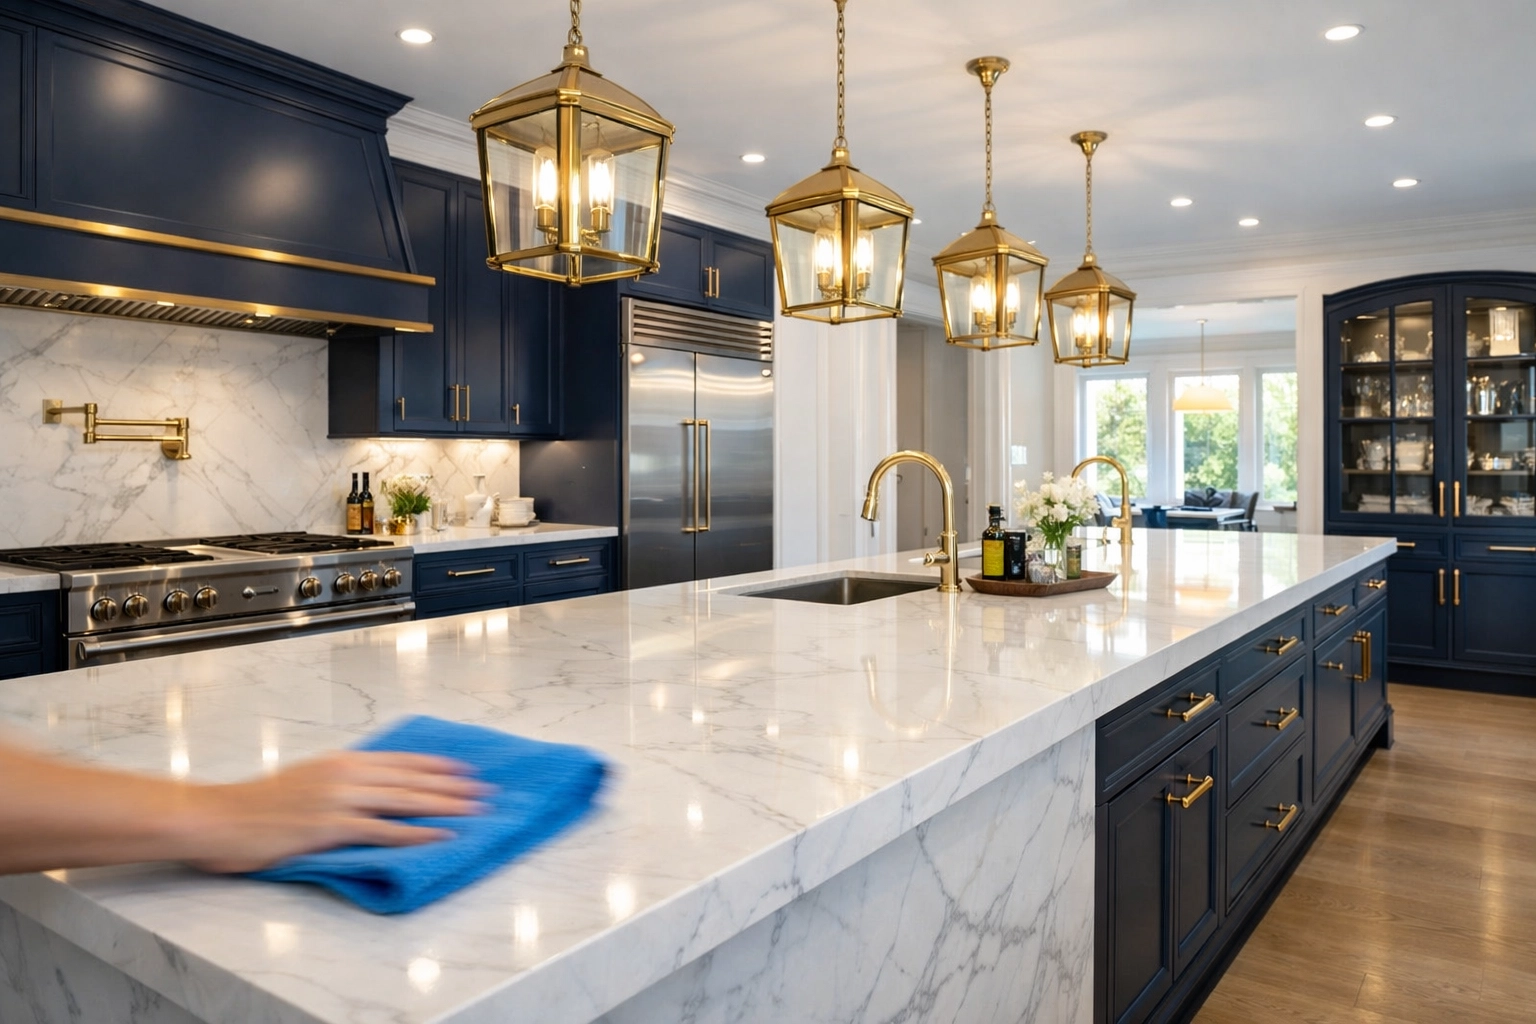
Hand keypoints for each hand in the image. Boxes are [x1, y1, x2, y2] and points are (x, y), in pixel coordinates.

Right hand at [183, 752, 489, 872]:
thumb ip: (341, 781)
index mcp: (341, 761)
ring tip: (476, 812)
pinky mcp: (330, 827)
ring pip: (405, 800)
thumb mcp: (306, 780)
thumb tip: (371, 788)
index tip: (467, 770)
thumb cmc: (257, 805)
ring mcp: (339, 800)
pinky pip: (384, 830)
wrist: (218, 818)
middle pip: (412, 779)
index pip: (402, 760)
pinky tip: (440, 836)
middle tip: (487, 792)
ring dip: (446, 806)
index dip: (438, 765)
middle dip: (454, 786)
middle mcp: (346, 775)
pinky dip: (416, 833)